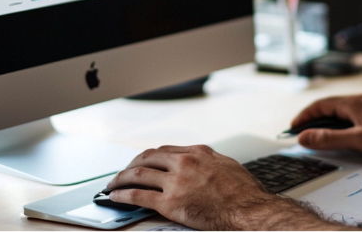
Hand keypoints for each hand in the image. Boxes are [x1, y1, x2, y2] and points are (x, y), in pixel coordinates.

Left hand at [107, 145, 294, 230]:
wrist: (249, 210)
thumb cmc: (245, 194)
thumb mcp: (228, 167)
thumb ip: (210, 163)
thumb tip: (205, 165)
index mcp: (198, 153)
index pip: (165, 150)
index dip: (150, 157)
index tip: (143, 162)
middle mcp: (184, 162)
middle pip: (148, 158)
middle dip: (131, 164)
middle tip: (123, 172)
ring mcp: (176, 182)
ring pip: (138, 174)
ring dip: (120, 178)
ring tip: (112, 184)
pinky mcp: (170, 203)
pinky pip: (138, 195)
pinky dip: (122, 195)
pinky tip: (115, 197)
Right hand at [291, 94, 361, 159]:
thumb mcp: (358, 140)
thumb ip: (329, 139)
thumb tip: (304, 137)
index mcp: (353, 102)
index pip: (320, 105)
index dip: (304, 116)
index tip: (293, 129)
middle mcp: (361, 100)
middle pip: (330, 107)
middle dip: (314, 120)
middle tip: (303, 135)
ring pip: (343, 112)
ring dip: (328, 123)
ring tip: (320, 138)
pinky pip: (354, 116)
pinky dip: (342, 125)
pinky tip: (345, 136)